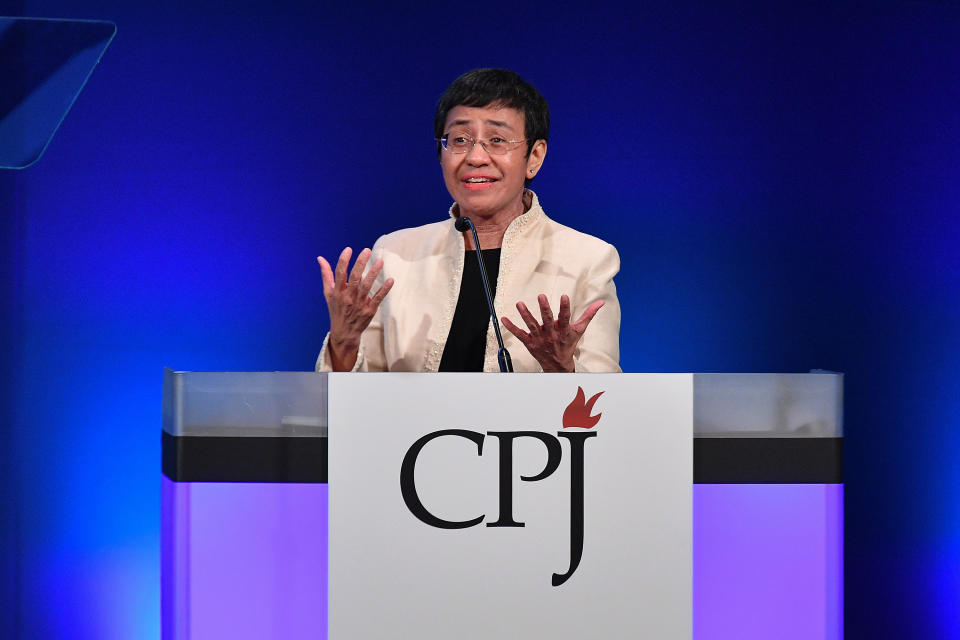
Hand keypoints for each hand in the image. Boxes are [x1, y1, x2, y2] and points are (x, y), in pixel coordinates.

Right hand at [317, 247, 393, 370]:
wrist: (344, 333)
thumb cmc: (336, 310)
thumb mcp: (328, 294)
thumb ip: (326, 275)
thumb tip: (320, 258)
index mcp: (337, 292)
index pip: (339, 274)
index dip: (344, 261)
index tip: (349, 249)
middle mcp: (348, 297)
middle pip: (354, 278)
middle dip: (360, 263)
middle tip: (367, 250)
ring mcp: (359, 304)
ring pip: (367, 286)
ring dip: (374, 273)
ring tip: (380, 261)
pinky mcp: (369, 310)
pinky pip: (378, 298)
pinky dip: (384, 289)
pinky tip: (391, 280)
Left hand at [501, 294, 604, 372]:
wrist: (557, 364)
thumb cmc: (568, 344)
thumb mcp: (579, 330)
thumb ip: (588, 315)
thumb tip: (601, 303)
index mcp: (563, 330)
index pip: (565, 317)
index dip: (564, 307)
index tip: (564, 296)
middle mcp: (551, 334)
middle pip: (547, 320)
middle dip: (544, 308)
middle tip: (541, 296)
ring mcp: (539, 339)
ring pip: (531, 326)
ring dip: (525, 315)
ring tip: (519, 304)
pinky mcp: (529, 342)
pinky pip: (519, 334)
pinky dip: (511, 327)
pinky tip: (503, 319)